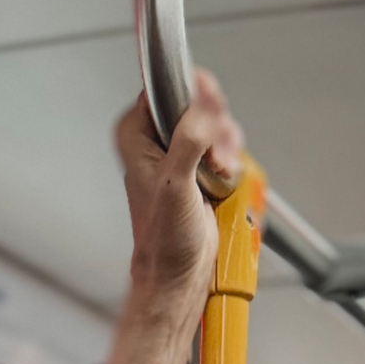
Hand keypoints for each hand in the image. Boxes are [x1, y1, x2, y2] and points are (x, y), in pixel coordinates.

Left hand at [104, 68, 243, 363]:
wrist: (178, 276)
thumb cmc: (164, 241)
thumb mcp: (176, 183)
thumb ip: (189, 137)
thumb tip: (202, 100)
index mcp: (134, 133)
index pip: (167, 87)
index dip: (194, 101)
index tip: (205, 124)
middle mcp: (154, 138)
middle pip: (199, 103)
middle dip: (216, 131)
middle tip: (213, 159)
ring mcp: (178, 151)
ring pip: (216, 124)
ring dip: (226, 148)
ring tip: (217, 175)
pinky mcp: (199, 166)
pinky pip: (224, 145)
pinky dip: (230, 161)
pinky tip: (222, 179)